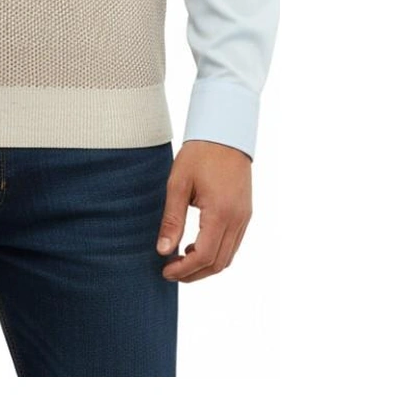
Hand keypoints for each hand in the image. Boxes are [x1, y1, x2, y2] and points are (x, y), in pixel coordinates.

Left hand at [156, 139, 251, 281]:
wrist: (225, 134)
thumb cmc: (199, 155)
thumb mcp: (178, 184)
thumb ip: (172, 220)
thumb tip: (163, 251)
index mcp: (220, 212)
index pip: (204, 255)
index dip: (184, 269)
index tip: (165, 271)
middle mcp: (237, 219)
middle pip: (218, 263)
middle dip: (194, 273)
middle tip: (171, 272)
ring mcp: (244, 217)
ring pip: (228, 257)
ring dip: (206, 266)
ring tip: (181, 260)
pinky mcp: (245, 213)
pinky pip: (233, 244)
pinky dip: (216, 253)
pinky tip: (197, 246)